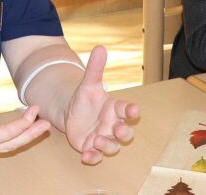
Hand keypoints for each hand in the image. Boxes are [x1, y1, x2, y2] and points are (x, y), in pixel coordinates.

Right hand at [0, 67, 50, 158]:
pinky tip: (28, 129)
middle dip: (30, 133)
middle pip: (10, 145)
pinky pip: (6, 147)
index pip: (0, 135)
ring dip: (27, 137)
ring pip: (10, 148)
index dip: (18, 126)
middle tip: (46, 121)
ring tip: (43, 125)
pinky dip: (19, 138)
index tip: (32, 112)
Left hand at [62, 46, 139, 164]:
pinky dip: (93, 158)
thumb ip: (95, 68)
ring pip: (113, 146)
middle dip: (125, 132)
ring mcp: (104, 138)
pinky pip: (96, 156)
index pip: (127, 109)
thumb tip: (100, 47)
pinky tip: (85, 156)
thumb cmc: (86, 99)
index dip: (132, 110)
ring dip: (108, 145)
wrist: (71, 113)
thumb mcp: (88, 84)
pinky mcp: (91, 148)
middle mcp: (112, 125)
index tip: (134, 109)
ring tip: (98, 140)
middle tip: (118, 128)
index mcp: (114, 109)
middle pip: (126, 132)